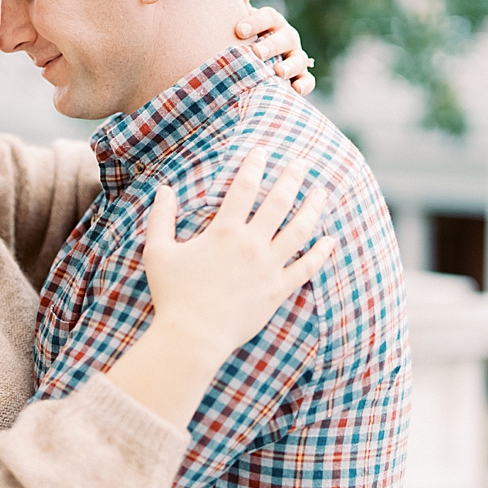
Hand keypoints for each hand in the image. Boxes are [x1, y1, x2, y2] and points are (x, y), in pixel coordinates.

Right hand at [143, 152, 333, 361]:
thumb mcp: (158, 252)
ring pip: (299, 230)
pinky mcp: (278, 290)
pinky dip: (320, 254)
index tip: (262, 151)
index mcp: (224, 232)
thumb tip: (163, 189)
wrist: (193, 336)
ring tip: (322, 192)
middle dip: (291, 178)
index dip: (254, 166)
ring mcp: (269, 267)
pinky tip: (330, 240)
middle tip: (302, 162)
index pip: (244, 188)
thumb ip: (161, 218)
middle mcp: (251, 244)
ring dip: (312, 208)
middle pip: (278, 203)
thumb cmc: (173, 294)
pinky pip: (306, 268)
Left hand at [234, 7, 314, 95]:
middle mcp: (286, 37)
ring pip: (299, 59)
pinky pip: (307, 80)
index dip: (255, 22)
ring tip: (278, 72)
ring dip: (290, 66)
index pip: (267, 17)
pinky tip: (295, 90)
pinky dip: (304, 85)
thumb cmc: (236, 38)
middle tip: (257, 52)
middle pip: (284, 38)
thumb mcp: (233, 21)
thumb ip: (230, 0)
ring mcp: (295, 56)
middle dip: (271, 45)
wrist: (246, 59)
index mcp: (271, 21)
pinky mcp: (300, 76)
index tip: (238, 30)